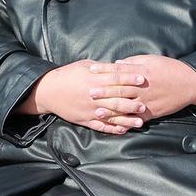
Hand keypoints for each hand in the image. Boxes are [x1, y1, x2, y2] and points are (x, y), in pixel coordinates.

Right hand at [21, 60, 146, 133]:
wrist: (49, 91)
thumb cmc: (68, 74)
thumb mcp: (84, 65)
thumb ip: (102, 68)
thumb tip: (118, 66)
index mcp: (93, 80)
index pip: (116, 79)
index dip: (130, 78)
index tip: (142, 78)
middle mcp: (93, 96)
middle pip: (116, 99)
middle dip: (132, 102)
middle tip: (146, 103)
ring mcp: (89, 110)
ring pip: (111, 116)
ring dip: (127, 119)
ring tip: (140, 121)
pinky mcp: (85, 120)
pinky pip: (101, 126)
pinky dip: (113, 129)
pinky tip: (124, 130)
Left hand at [87, 55, 195, 124]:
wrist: (189, 84)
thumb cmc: (169, 68)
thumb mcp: (151, 59)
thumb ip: (133, 62)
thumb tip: (117, 63)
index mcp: (140, 72)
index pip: (118, 71)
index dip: (104, 70)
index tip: (91, 70)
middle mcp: (142, 88)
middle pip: (119, 89)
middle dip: (103, 91)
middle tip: (88, 92)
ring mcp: (146, 102)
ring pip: (126, 106)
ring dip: (111, 109)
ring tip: (98, 111)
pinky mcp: (152, 113)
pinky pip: (136, 119)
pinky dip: (126, 122)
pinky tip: (116, 125)